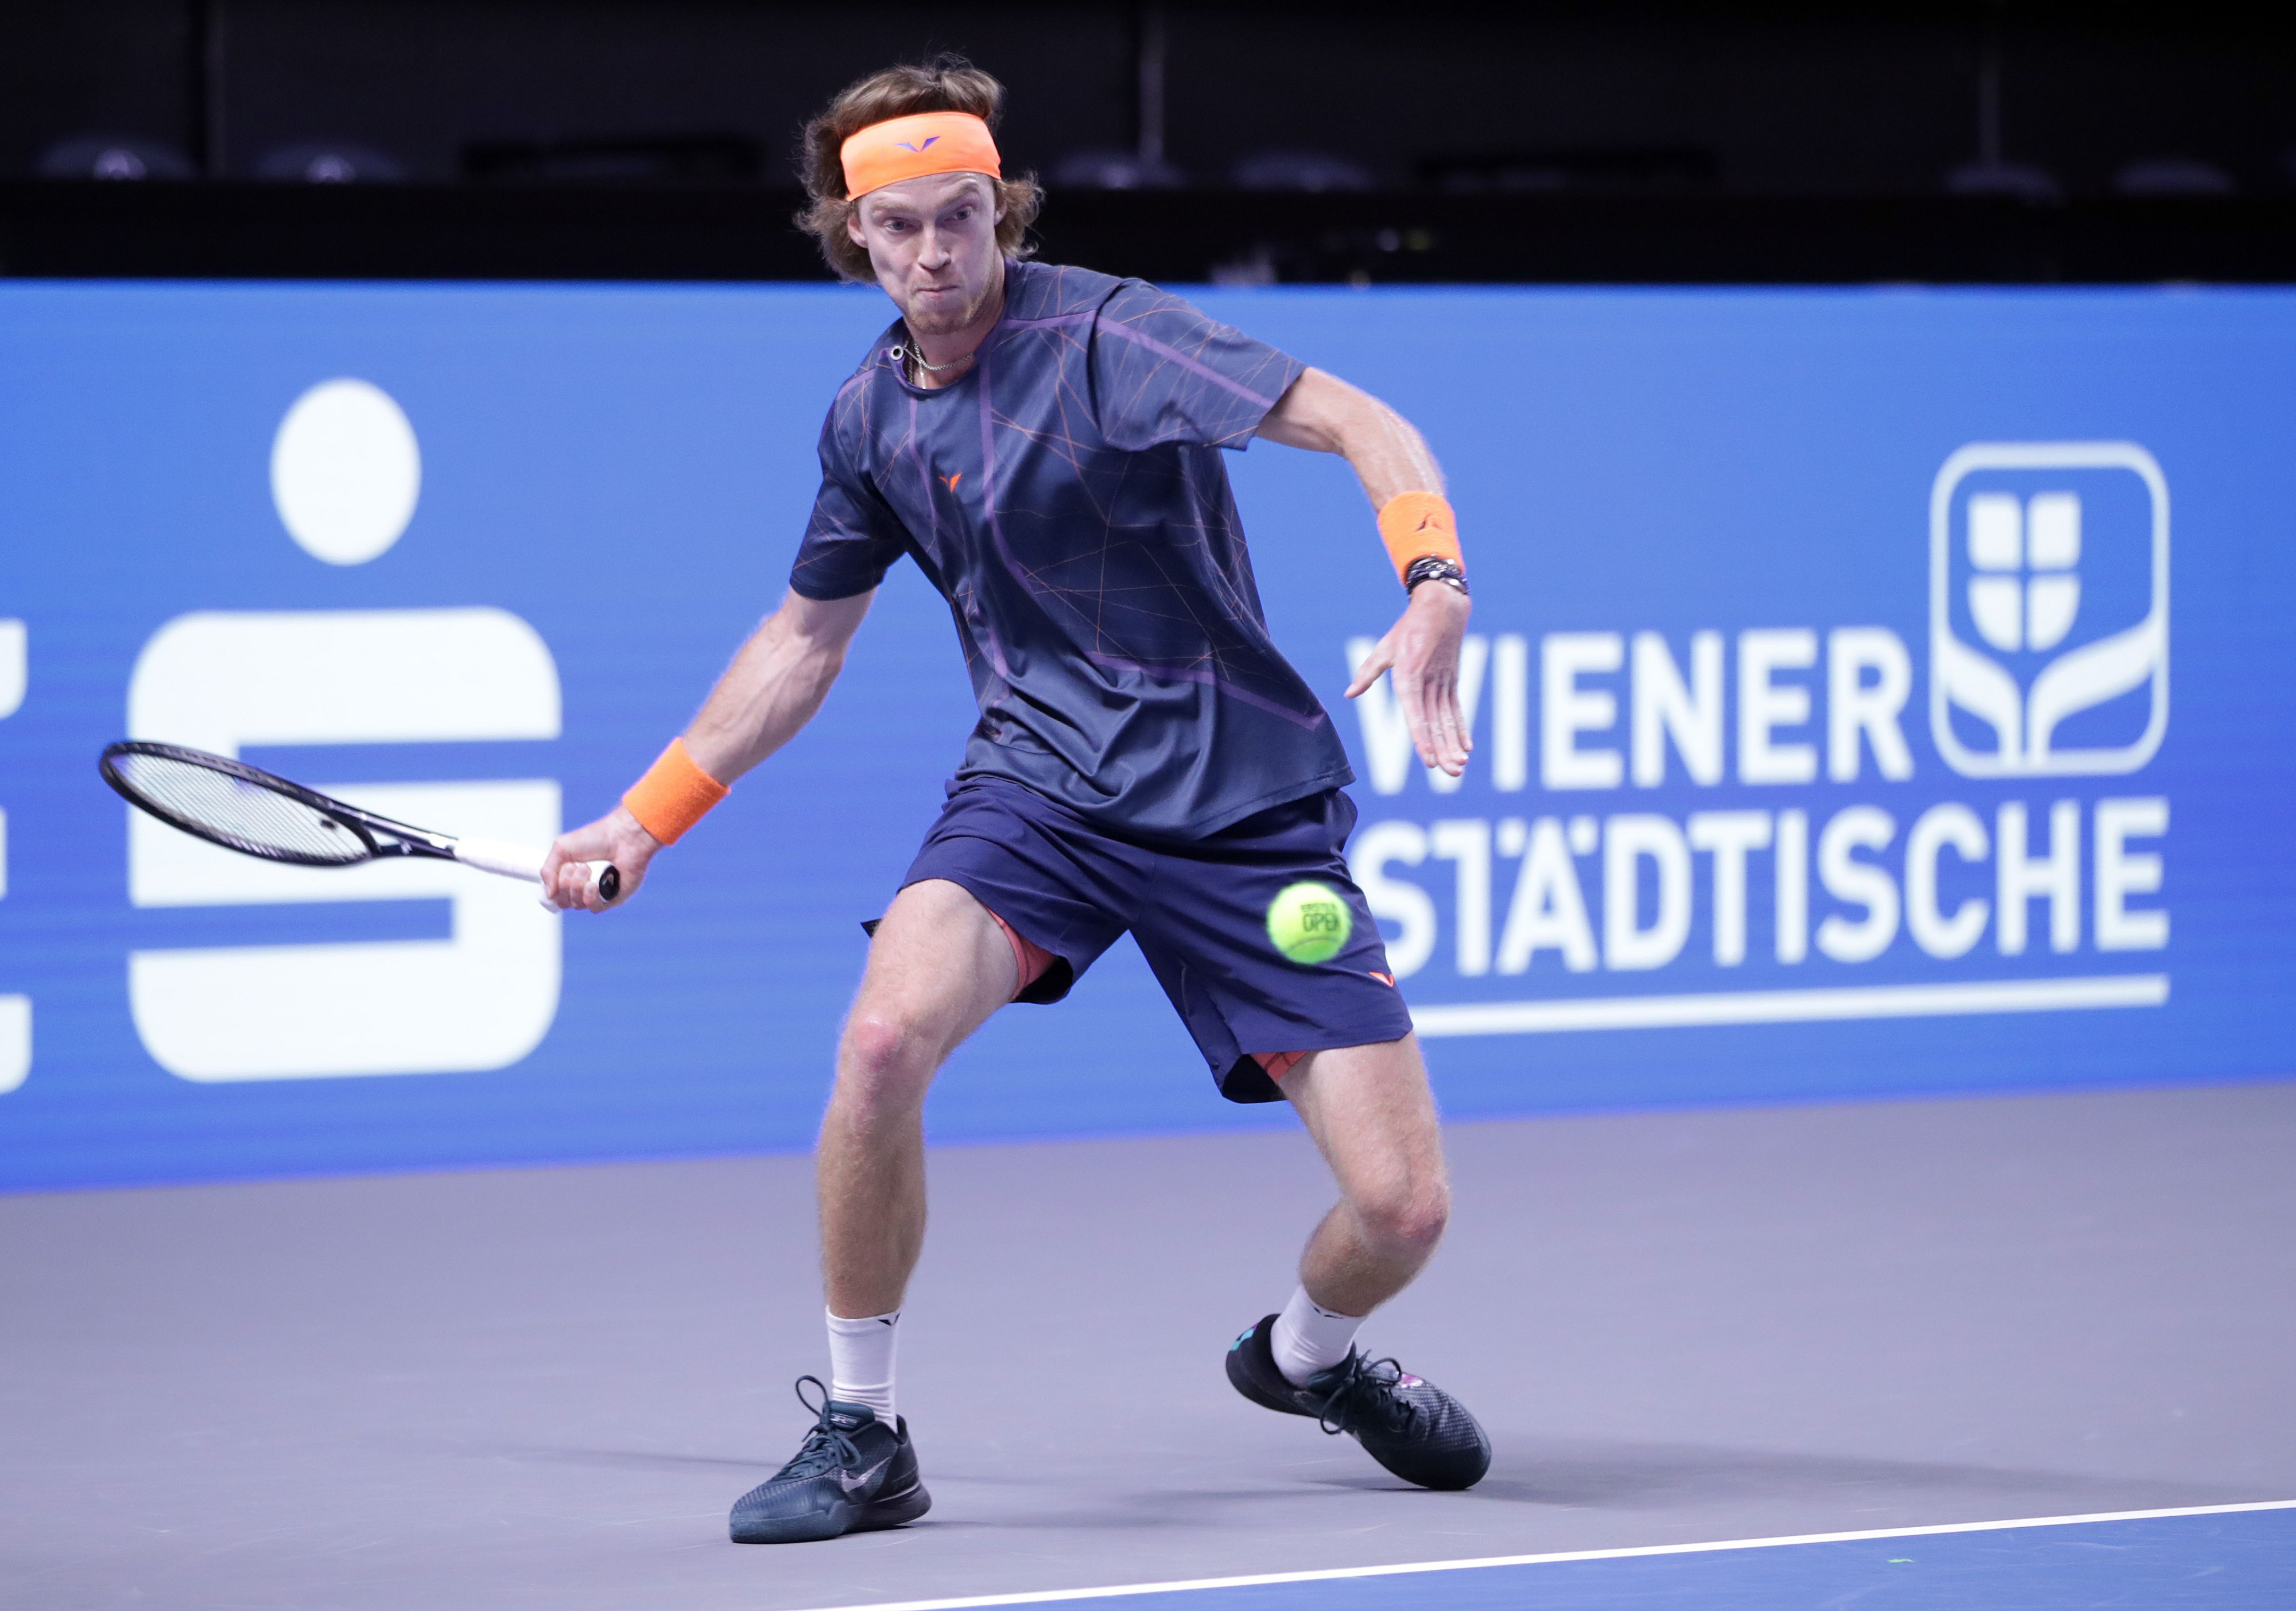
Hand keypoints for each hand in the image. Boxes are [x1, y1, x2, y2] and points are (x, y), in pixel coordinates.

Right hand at [541, 806, 660, 912]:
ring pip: (577, 905)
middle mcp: (583, 887)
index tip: (559, 872)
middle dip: (565, 884)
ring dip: (577, 887)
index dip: (554, 888)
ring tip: (587, 869)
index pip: (556, 895)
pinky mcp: (612, 898)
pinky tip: (593, 884)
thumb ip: (547, 871)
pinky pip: (594, 908)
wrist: (622, 837)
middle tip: (575, 866)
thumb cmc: (595, 838)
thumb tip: (549, 894)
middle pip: (564, 901)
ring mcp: (598, 894)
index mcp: (571, 876)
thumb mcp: (561, 848)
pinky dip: (590, 896)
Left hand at [1346, 582, 1472, 776]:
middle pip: (1436, 723)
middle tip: (1450, 772)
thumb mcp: (1384, 649)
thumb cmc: (1407, 630)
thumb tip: (1349, 694)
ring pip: (1448, 720)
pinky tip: (1467, 747)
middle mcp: (1429, 684)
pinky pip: (1457, 710)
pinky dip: (1461, 729)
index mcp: (1409, 677)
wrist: (1442, 609)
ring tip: (1459, 767)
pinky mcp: (1452, 682)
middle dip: (1444, 750)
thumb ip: (1367, 673)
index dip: (1422, 739)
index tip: (1429, 760)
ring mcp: (1443, 684)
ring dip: (1454, 745)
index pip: (1416, 714)